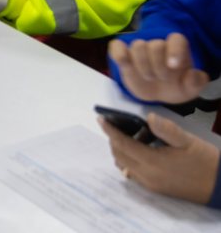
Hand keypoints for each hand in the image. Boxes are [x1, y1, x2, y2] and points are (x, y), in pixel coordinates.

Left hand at [101, 112, 220, 205]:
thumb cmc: (205, 161)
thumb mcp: (187, 141)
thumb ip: (165, 128)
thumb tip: (149, 117)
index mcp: (152, 162)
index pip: (122, 144)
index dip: (110, 130)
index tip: (100, 119)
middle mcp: (146, 175)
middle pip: (119, 156)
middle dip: (114, 140)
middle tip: (117, 125)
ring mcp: (150, 184)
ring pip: (124, 166)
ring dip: (121, 151)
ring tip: (130, 136)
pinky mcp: (156, 189)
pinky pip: (134, 174)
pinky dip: (130, 161)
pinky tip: (141, 150)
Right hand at [109, 33, 210, 104]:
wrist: (159, 94)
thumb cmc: (176, 87)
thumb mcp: (191, 89)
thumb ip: (196, 82)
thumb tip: (192, 74)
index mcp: (177, 49)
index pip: (176, 39)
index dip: (175, 51)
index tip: (174, 66)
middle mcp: (158, 46)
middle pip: (155, 44)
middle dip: (158, 64)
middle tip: (162, 78)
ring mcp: (139, 50)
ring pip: (137, 45)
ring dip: (143, 64)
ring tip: (148, 78)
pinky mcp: (124, 56)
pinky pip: (116, 47)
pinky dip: (118, 53)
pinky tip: (126, 65)